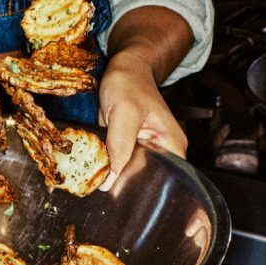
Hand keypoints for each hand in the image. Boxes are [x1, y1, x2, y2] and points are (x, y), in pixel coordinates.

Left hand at [97, 50, 187, 190]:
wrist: (122, 68)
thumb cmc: (129, 84)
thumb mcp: (124, 114)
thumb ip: (120, 147)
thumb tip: (111, 182)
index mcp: (171, 145)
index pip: (164, 179)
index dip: (143, 189)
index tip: (121, 195)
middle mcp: (160, 150)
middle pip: (144, 179)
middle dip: (123, 185)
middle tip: (101, 187)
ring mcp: (142, 149)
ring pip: (127, 173)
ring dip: (111, 177)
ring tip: (94, 180)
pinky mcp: (126, 147)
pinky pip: (116, 163)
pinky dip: (105, 166)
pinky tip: (93, 169)